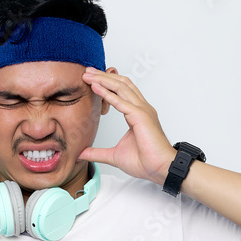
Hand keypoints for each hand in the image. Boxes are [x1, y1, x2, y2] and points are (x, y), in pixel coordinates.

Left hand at [77, 68, 176, 183]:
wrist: (160, 169)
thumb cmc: (144, 162)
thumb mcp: (113, 156)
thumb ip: (97, 152)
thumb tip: (81, 153)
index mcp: (137, 114)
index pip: (122, 91)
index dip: (107, 83)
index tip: (91, 79)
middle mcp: (141, 108)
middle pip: (121, 84)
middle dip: (103, 76)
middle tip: (87, 72)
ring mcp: (142, 111)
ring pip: (121, 88)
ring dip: (103, 80)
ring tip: (88, 76)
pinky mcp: (141, 117)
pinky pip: (121, 102)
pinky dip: (107, 94)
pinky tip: (96, 88)